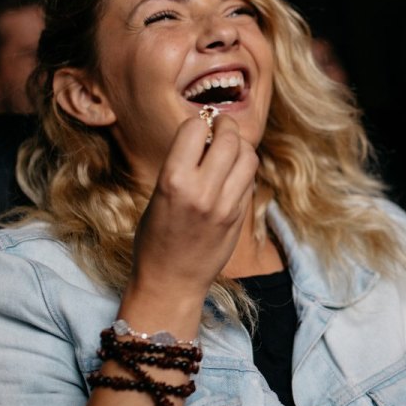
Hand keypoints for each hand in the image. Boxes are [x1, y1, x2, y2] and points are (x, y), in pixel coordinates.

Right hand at [125, 114, 257, 313]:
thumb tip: (206, 133)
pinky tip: (232, 175)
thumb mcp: (159, 195)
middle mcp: (202, 191)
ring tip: (229, 149)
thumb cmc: (155, 237)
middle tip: (220, 127)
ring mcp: (226, 206)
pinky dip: (244, 170)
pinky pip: (250, 180)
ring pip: (248, 156)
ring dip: (240, 146)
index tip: (198, 127)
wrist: (171, 281)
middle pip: (229, 138)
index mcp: (173, 181)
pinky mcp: (240, 217)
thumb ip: (183, 165)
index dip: (197, 123)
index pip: (194, 128)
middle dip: (225, 126)